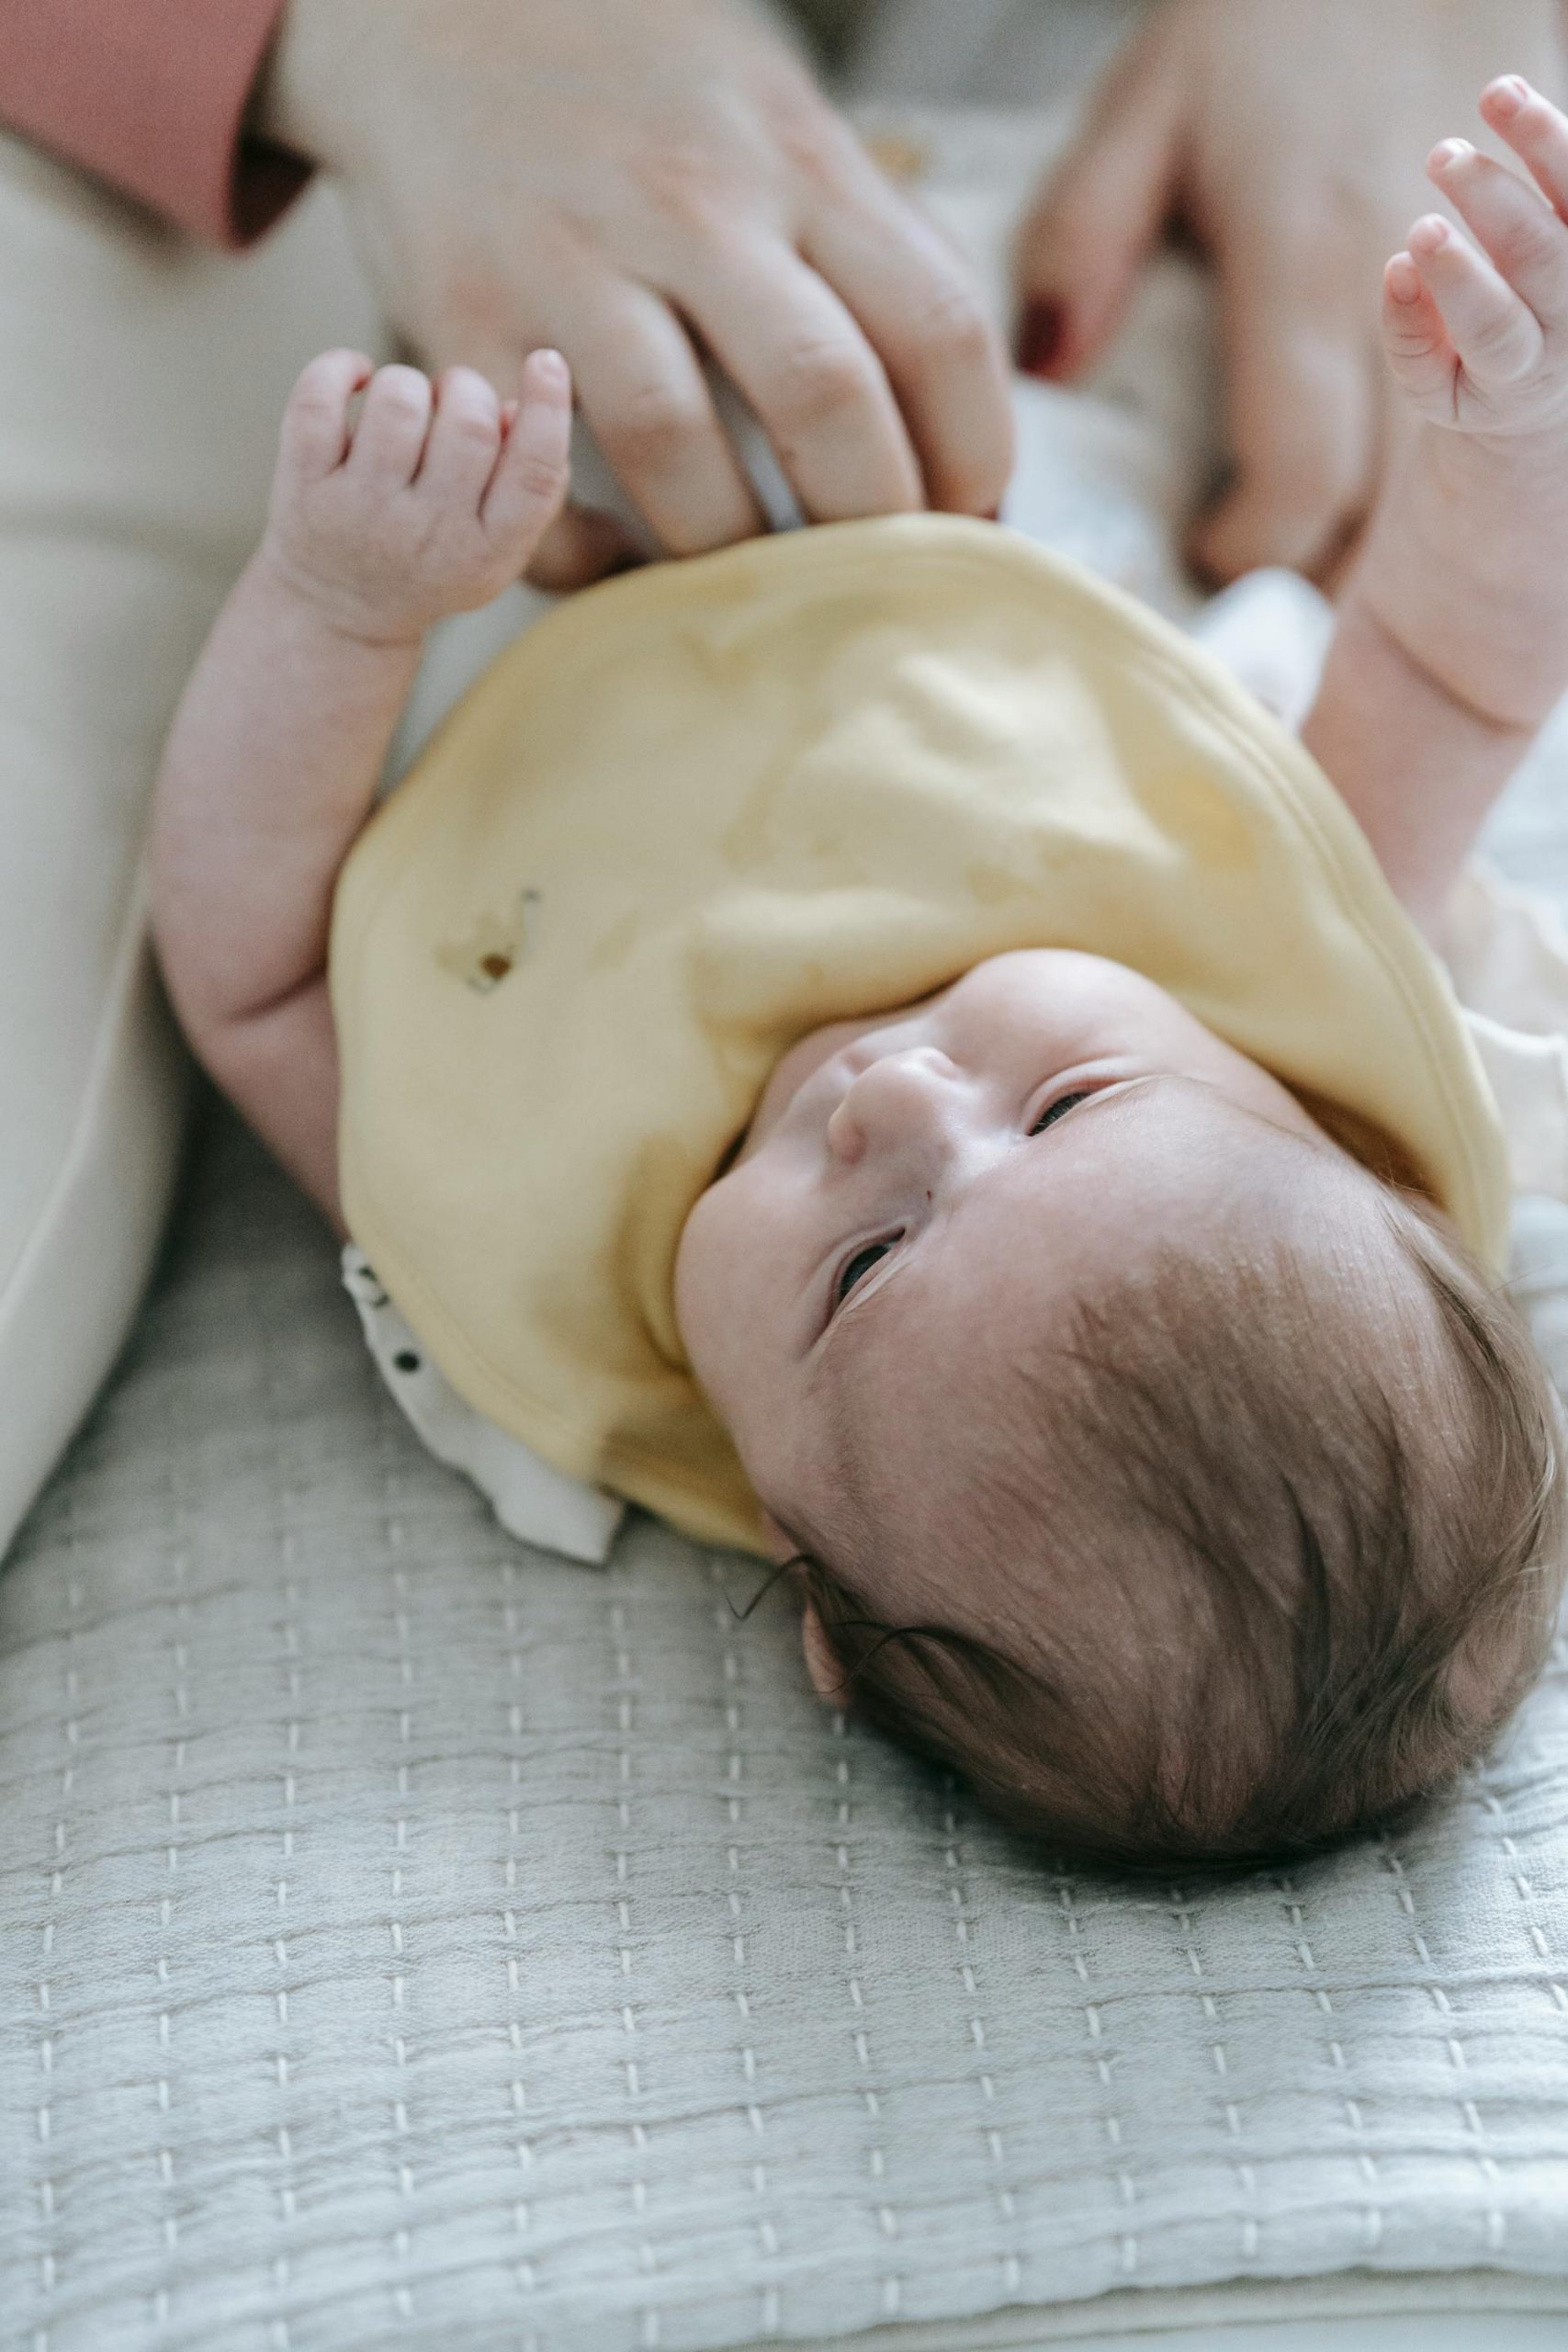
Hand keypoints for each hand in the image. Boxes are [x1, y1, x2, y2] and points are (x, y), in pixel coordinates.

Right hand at [259, 0, 1012, 584]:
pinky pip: (534, 477)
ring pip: (676, 449)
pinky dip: (582, 553)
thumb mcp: (783, 122)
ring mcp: (571, 262)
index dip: (973, 454)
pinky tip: (618, 560)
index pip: (936, 328)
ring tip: (747, 582)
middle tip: (867, 582)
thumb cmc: (645, 93)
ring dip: (728, 552)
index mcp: (797, 162)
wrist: (440, 11)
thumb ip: (872, 242)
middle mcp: (692, 207)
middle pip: (824, 399)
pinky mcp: (466, 318)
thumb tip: (967, 399)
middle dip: (866, 523)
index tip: (967, 520)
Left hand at [261, 348, 572, 642]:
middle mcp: (426, 535)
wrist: (339, 610)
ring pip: (398, 400)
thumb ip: (529, 488)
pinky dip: (340, 368)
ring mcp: (361, 511)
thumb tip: (513, 406)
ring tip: (407, 409)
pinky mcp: (305, 487)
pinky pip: (319, 398)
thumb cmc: (434, 560)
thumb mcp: (495, 548)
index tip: (546, 362)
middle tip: (454, 402)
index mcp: (487, 551)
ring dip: (409, 383)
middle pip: (469, 423)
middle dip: (467, 389)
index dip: (548, 409)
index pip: (534, 475)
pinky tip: (358, 381)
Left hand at [1013, 0, 1566, 582]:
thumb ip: (1085, 237)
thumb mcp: (1147, 105)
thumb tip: (1045, 365)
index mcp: (1300, 263)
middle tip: (1262, 613)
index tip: (1203, 559)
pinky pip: (1504, 388)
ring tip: (1332, 579)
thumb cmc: (1266, 15)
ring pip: (1448, 467)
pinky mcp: (1527, 261)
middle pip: (1383, 501)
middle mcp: (1403, 287)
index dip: (1252, 548)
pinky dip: (1454, 453)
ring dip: (1393, 537)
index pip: (1296, 470)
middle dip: (1322, 577)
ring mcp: (1481, 275)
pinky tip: (1413, 487)